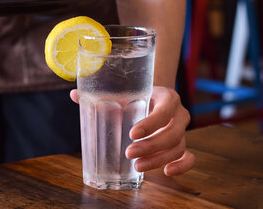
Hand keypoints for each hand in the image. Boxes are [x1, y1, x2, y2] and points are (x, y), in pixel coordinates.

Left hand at [70, 86, 194, 175]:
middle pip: (172, 133)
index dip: (151, 123)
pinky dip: (182, 166)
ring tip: (137, 166)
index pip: (164, 110)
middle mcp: (179, 113)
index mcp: (167, 96)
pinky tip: (167, 172)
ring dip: (158, 159)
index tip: (132, 133)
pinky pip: (188, 156)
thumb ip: (101, 93)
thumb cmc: (136, 93)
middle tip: (129, 153)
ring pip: (178, 147)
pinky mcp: (181, 143)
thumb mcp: (125, 91)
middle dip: (151, 146)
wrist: (154, 94)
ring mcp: (182, 130)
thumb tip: (74, 95)